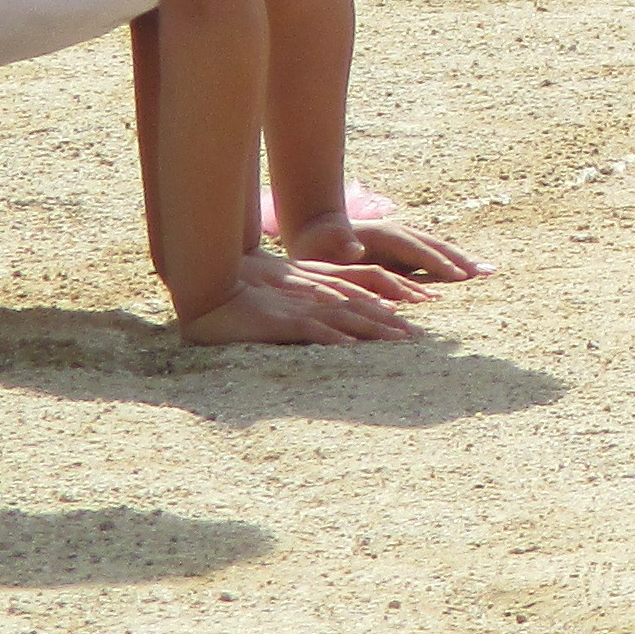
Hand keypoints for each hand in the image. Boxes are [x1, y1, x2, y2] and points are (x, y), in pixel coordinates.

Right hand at [175, 246, 422, 344]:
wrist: (212, 291)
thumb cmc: (248, 297)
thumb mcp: (289, 299)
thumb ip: (316, 304)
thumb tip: (343, 323)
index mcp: (319, 288)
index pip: (364, 291)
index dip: (395, 298)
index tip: (420, 311)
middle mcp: (315, 296)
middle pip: (363, 306)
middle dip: (394, 320)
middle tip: (422, 335)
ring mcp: (300, 307)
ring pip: (345, 317)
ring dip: (374, 329)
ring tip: (400, 340)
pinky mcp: (281, 322)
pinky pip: (311, 330)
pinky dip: (332, 337)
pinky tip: (350, 346)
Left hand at [281, 210, 484, 283]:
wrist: (316, 228)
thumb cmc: (318, 239)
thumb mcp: (325, 241)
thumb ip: (342, 244)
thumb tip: (355, 249)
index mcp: (386, 234)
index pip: (417, 249)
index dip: (438, 262)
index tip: (459, 275)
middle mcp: (399, 236)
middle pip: (435, 247)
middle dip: (460, 259)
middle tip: (487, 271)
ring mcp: (401, 245)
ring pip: (436, 252)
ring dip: (460, 261)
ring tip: (484, 271)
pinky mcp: (399, 255)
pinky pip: (428, 261)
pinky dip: (447, 267)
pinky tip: (462, 275)